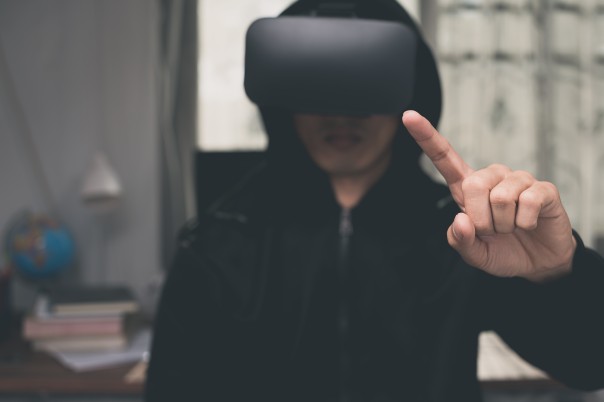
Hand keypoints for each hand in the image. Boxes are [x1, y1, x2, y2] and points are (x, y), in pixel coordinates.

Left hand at [402, 110, 576, 281]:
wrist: (537, 262)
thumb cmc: (501, 250)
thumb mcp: (474, 254)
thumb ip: (460, 241)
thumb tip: (462, 218)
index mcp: (467, 187)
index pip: (444, 157)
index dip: (427, 137)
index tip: (408, 116)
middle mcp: (491, 176)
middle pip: (473, 185)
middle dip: (482, 220)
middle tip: (493, 231)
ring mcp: (518, 179)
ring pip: (501, 198)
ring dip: (505, 225)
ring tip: (512, 227)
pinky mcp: (544, 188)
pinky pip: (528, 202)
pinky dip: (526, 222)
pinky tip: (530, 224)